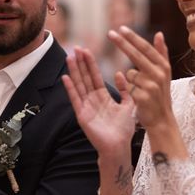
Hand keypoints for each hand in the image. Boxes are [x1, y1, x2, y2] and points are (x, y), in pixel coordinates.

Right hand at [63, 47, 134, 161]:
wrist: (119, 147)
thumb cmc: (124, 129)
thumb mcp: (129, 105)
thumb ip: (125, 90)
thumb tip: (120, 73)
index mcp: (103, 97)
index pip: (95, 76)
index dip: (90, 63)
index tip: (86, 50)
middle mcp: (92, 100)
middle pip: (85, 77)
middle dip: (81, 63)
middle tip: (76, 47)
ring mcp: (86, 107)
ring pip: (79, 85)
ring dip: (74, 71)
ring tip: (69, 57)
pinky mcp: (82, 115)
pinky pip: (75, 99)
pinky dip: (70, 88)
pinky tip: (65, 77)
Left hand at [108, 27, 173, 130]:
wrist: (162, 120)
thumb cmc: (160, 93)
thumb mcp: (164, 73)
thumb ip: (161, 53)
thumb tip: (159, 33)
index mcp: (163, 66)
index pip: (145, 48)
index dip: (133, 38)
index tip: (121, 28)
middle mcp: (159, 74)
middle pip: (136, 55)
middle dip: (122, 43)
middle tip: (110, 33)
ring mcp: (151, 86)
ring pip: (130, 73)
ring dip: (131, 80)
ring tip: (141, 89)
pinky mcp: (143, 97)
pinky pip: (128, 87)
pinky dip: (130, 90)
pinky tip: (138, 98)